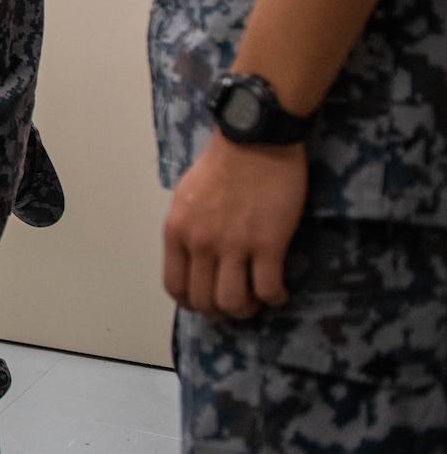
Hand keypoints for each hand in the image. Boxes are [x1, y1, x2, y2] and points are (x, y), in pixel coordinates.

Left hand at [161, 131, 307, 320]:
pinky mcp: (268, 243)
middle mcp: (200, 243)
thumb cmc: (222, 164)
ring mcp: (234, 245)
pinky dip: (274, 298)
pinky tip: (279, 292)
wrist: (255, 140)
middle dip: (220, 312)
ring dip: (247, 310)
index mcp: (176, 231)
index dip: (191, 303)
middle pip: (204, 301)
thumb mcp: (186, 197)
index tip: (206, 303)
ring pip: (234, 302)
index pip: (175, 286)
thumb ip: (186, 230)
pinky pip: (268, 289)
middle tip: (236, 307)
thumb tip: (192, 258)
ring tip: (257, 300)